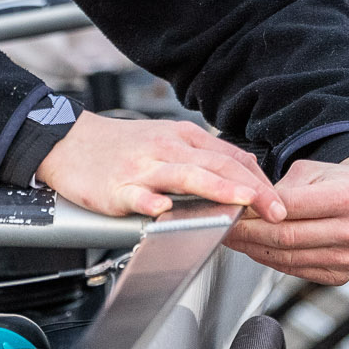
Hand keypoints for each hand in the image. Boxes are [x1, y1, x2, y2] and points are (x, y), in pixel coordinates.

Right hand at [35, 113, 286, 221]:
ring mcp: (142, 169)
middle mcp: (167, 149)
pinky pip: (136, 194)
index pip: (232, 157)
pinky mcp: (116, 188)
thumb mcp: (167, 141)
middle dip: (252, 189)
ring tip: (240, 203)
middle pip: (217, 165)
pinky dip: (151, 202)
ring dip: (216, 188)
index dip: (260, 180)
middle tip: (276, 210)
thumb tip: (242, 179)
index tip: (280, 202)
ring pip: (185, 176)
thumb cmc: (121, 147)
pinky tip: (162, 209)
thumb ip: (201, 159)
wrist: (68, 141)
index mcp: (183, 138)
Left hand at [223, 154, 348, 284]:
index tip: (232, 209)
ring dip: (255, 250)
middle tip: (225, 226)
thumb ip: (281, 189)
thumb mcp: (313, 172)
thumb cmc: (342, 183)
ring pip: (288, 258)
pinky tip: (257, 249)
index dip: (255, 211)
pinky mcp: (342, 276)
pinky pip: (297, 270)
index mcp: (348, 197)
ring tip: (235, 239)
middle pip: (286, 237)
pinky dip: (272, 261)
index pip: (290, 208)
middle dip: (248, 234)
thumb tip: (246, 206)